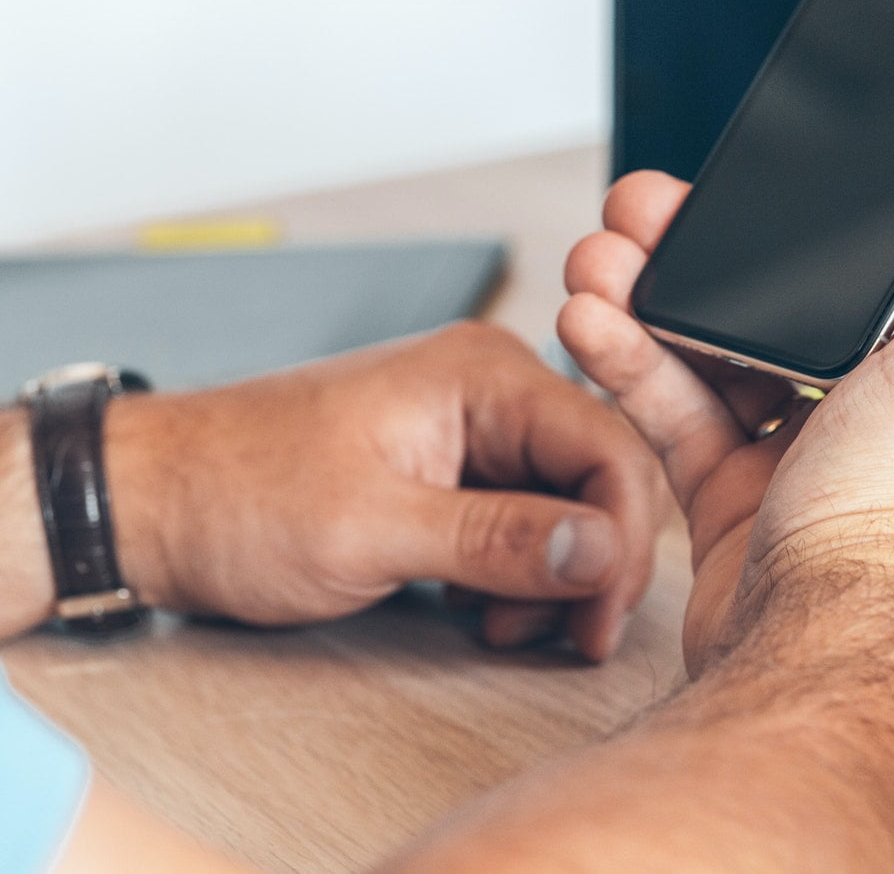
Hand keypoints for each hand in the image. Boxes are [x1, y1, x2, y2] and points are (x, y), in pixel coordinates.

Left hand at [104, 322, 668, 660]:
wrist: (149, 503)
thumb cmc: (237, 495)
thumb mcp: (373, 531)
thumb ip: (499, 540)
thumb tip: (601, 549)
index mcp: (484, 375)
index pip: (610, 447)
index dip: (624, 539)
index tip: (603, 615)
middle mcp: (491, 387)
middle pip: (599, 476)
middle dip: (592, 565)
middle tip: (568, 636)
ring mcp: (472, 426)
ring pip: (567, 504)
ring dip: (554, 576)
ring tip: (505, 626)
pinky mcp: (452, 465)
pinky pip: (525, 515)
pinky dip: (519, 571)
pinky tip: (483, 607)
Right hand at [559, 162, 893, 673]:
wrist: (815, 645)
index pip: (879, 268)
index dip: (816, 222)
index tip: (756, 185)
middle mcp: (878, 408)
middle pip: (785, 302)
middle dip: (710, 253)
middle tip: (645, 213)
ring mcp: (802, 454)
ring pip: (718, 350)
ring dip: (654, 296)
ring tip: (602, 259)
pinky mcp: (737, 497)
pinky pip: (675, 411)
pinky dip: (630, 363)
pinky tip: (593, 323)